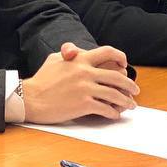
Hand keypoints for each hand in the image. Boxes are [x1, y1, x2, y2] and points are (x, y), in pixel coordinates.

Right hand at [22, 43, 138, 123]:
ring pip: (115, 94)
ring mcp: (85, 88)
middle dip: (130, 85)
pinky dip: (113, 113)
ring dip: (126, 101)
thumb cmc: (42, 79)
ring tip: (130, 105)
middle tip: (135, 90)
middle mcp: (85, 72)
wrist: (31, 98)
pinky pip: (106, 108)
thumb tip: (78, 52)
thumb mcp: (55, 59)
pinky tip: (114, 114)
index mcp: (80, 59)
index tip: (124, 64)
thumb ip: (70, 54)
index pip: (107, 52)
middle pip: (117, 76)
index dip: (120, 56)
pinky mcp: (84, 104)